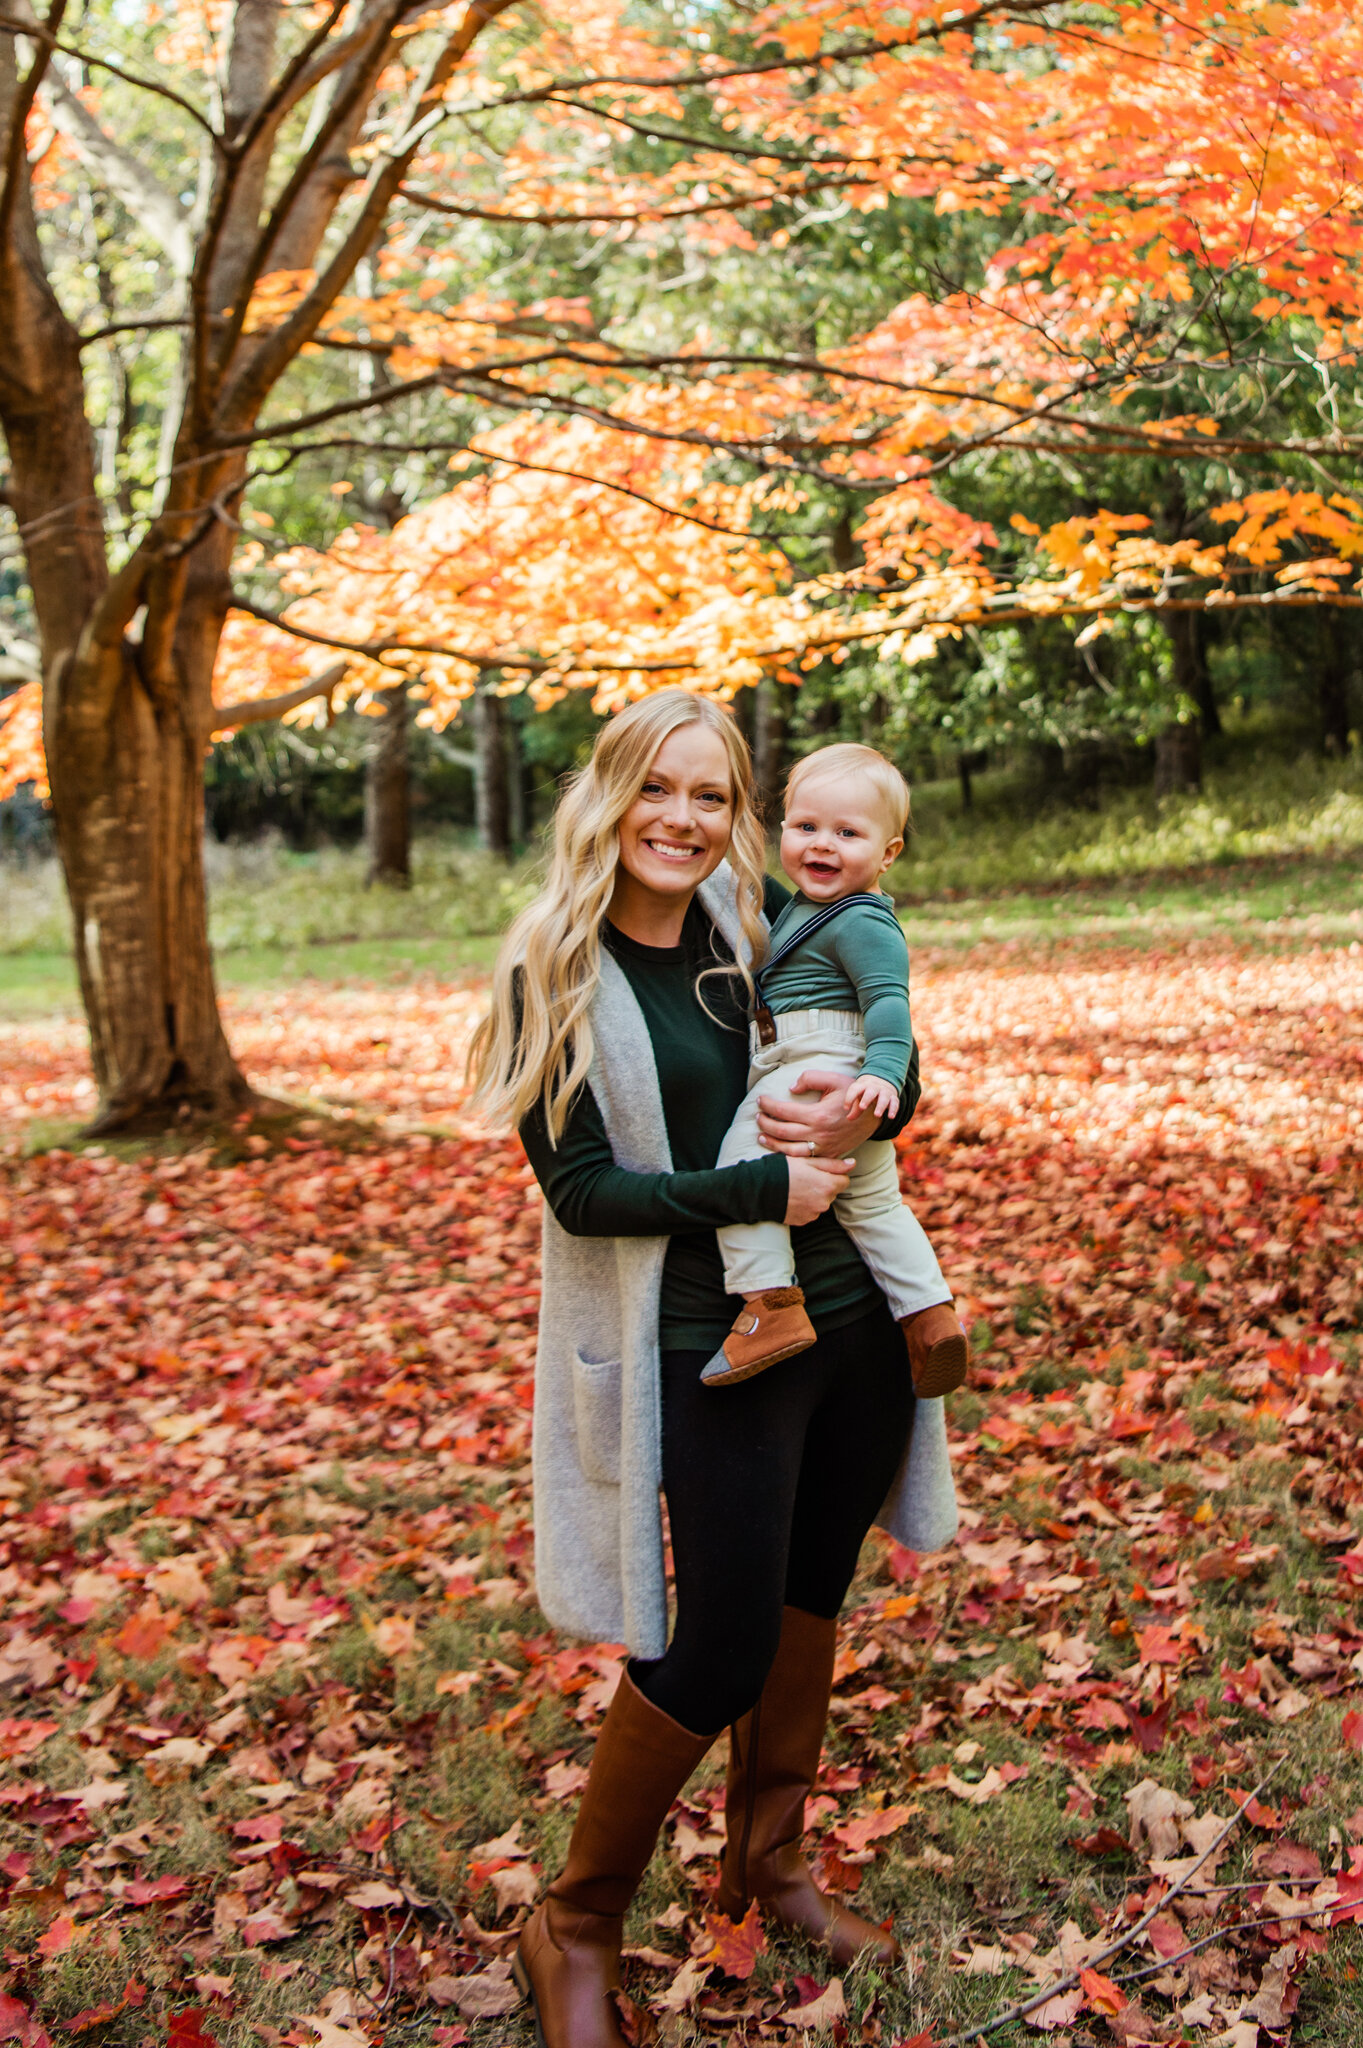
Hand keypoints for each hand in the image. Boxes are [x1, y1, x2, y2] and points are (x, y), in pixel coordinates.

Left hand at [756, 1070, 878, 1157]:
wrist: (873, 1115)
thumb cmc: (852, 1095)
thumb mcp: (834, 1079)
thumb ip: (810, 1078)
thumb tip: (792, 1088)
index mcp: (818, 1115)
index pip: (783, 1111)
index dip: (768, 1105)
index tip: (760, 1100)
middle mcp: (818, 1134)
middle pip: (782, 1132)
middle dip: (765, 1123)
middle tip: (757, 1116)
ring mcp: (823, 1147)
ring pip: (790, 1150)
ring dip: (772, 1143)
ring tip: (761, 1136)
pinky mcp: (828, 1155)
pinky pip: (804, 1160)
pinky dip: (788, 1156)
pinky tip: (779, 1149)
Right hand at [783, 1153, 853, 1225]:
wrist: (760, 1189)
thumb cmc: (783, 1170)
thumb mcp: (807, 1161)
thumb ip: (833, 1164)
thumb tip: (852, 1164)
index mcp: (827, 1185)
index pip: (843, 1180)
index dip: (832, 1174)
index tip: (819, 1171)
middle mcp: (824, 1202)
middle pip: (832, 1192)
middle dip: (823, 1185)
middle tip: (805, 1177)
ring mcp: (814, 1213)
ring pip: (821, 1202)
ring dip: (814, 1196)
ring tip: (797, 1187)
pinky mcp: (804, 1221)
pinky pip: (811, 1211)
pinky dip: (805, 1205)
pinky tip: (793, 1197)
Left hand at [845, 1073, 898, 1120]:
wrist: (882, 1081)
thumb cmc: (866, 1093)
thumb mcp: (859, 1098)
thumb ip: (855, 1109)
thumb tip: (849, 1119)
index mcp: (862, 1086)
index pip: (855, 1090)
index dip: (850, 1098)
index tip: (846, 1108)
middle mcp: (874, 1087)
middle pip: (870, 1092)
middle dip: (866, 1099)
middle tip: (862, 1107)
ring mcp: (884, 1091)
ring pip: (884, 1097)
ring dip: (880, 1106)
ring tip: (876, 1115)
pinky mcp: (893, 1097)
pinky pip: (895, 1102)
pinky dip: (893, 1109)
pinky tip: (891, 1117)